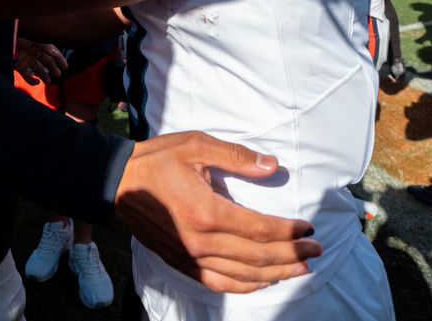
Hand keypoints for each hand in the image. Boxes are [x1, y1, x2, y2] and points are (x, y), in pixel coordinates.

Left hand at [14, 40, 67, 85]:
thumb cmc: (14, 36)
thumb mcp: (30, 38)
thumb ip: (43, 44)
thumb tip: (56, 50)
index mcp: (37, 42)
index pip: (51, 50)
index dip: (59, 58)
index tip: (65, 67)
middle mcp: (33, 51)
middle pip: (46, 61)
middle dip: (53, 68)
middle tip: (58, 75)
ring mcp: (25, 59)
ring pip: (38, 69)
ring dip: (44, 76)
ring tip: (49, 82)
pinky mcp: (18, 66)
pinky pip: (27, 75)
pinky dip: (31, 80)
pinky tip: (36, 82)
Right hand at [114, 132, 320, 292]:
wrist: (115, 182)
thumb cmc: (158, 159)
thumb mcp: (196, 146)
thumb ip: (236, 156)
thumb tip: (272, 165)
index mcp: (206, 211)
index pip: (259, 229)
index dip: (288, 231)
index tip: (309, 227)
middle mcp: (200, 241)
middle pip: (256, 256)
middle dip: (291, 254)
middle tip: (316, 250)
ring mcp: (189, 256)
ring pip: (242, 275)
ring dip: (276, 273)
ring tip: (300, 268)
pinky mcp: (181, 262)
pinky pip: (218, 283)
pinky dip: (245, 285)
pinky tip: (264, 281)